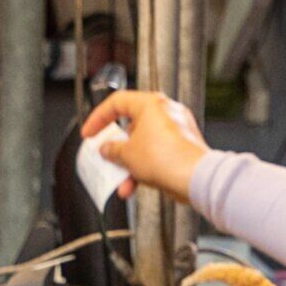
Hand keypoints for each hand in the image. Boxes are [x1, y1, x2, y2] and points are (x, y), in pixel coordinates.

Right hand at [84, 90, 207, 203]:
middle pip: (131, 125)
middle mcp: (166, 111)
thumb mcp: (126, 154)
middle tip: (106, 156)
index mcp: (151, 104)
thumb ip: (112, 149)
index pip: (116, 102)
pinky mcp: (184, 146)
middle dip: (117, 147)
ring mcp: (177, 128)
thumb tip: (107, 149)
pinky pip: (157, 153)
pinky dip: (145, 167)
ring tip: (121, 178)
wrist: (195, 177)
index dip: (98, 118)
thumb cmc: (167, 158)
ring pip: (144, 143)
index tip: (90, 133)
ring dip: (130, 163)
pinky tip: (136, 183)